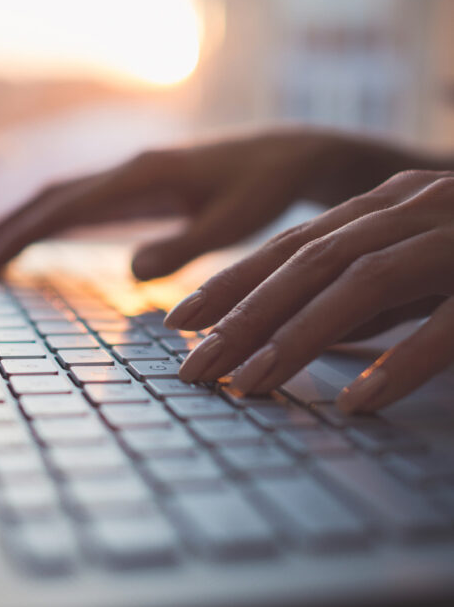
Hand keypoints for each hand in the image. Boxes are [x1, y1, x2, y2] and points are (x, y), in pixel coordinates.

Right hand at [0, 127, 422, 277]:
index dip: (25, 232)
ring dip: (27, 223)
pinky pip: (88, 203)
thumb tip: (131, 272)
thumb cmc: (266, 189)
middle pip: (54, 196)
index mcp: (145, 175)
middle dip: (11, 227)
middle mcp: (131, 168)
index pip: (69, 205)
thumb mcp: (234, 222)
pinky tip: (44, 239)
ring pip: (66, 197)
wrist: (287, 156)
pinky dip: (56, 222)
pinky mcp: (145, 185)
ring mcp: (135, 174)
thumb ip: (186, 246)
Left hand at [167, 170, 453, 413]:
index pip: (293, 244)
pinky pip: (446, 323)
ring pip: (361, 281)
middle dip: (245, 315)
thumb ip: (363, 293)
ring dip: (298, 335)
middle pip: (310, 261)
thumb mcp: (414, 267)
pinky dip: (399, 361)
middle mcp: (410, 211)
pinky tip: (358, 400)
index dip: (232, 282)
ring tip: (249, 384)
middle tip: (195, 367)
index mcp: (385, 206)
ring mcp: (452, 239)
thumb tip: (303, 331)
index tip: (180, 320)